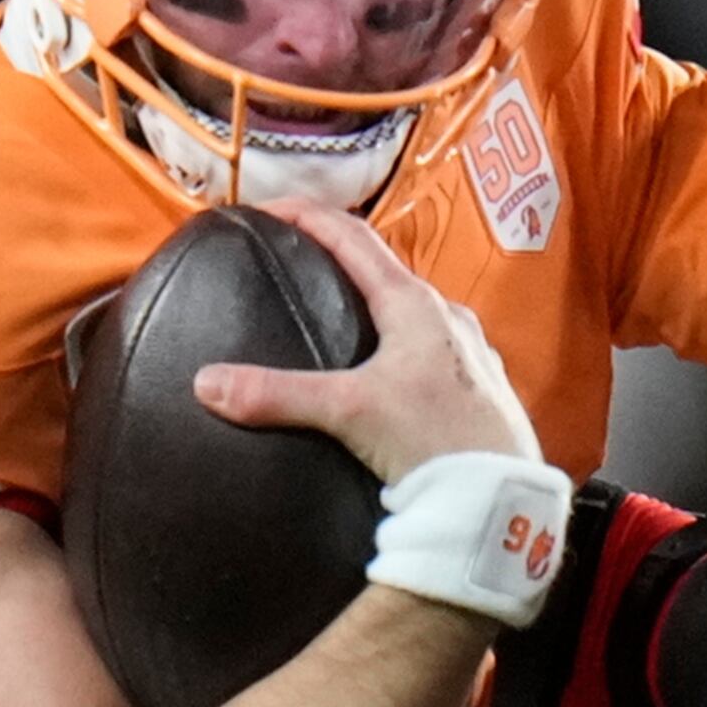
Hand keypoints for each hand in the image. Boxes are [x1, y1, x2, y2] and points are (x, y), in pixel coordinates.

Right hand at [195, 206, 539, 483]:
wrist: (499, 498)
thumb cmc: (434, 441)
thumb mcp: (348, 412)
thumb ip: (277, 395)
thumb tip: (207, 383)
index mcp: (414, 305)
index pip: (353, 236)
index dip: (307, 215)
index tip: (267, 208)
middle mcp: (447, 317)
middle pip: (384, 269)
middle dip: (338, 255)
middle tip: (297, 254)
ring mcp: (469, 351)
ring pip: (412, 309)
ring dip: (374, 299)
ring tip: (337, 309)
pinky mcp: (479, 386)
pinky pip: (432, 346)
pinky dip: (399, 341)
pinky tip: (386, 367)